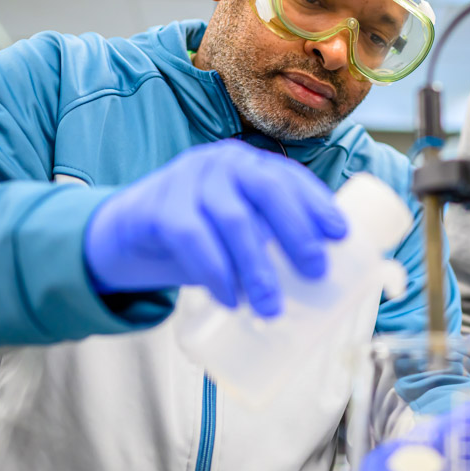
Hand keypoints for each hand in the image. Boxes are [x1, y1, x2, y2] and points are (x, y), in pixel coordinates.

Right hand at [84, 139, 346, 316]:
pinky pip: (192, 238)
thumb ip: (270, 239)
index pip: (291, 178)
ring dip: (256, 266)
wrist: (128, 229)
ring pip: (233, 220)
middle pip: (268, 191)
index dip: (318, 203)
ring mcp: (189, 180)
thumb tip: (323, 286)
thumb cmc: (201, 231)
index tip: (341, 234)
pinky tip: (228, 299)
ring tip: (272, 306)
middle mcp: (224, 164)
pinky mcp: (160, 206)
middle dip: (297, 231)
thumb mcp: (238, 225)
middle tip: (316, 272)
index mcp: (251, 166)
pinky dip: (215, 272)